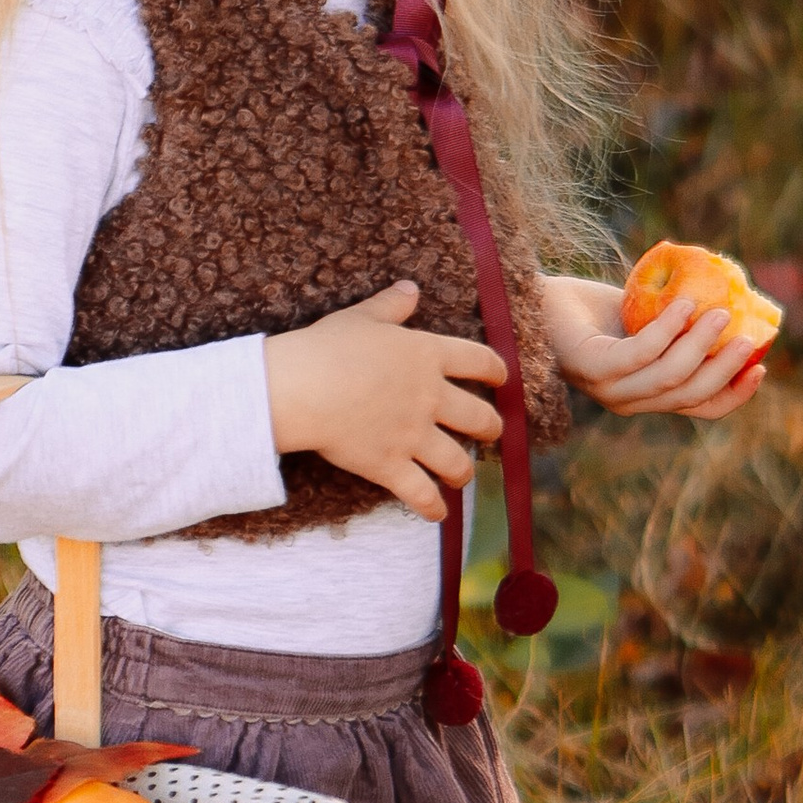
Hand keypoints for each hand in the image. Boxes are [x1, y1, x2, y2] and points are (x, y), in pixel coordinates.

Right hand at [264, 280, 504, 521]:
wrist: (302, 388)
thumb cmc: (327, 347)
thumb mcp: (362, 317)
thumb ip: (391, 305)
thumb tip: (411, 288)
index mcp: (428, 356)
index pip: (480, 361)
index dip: (496, 370)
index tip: (501, 378)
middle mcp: (430, 397)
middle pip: (480, 418)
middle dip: (491, 428)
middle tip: (490, 432)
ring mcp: (413, 435)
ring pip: (458, 462)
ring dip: (464, 471)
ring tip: (462, 475)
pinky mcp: (391, 466)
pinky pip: (422, 494)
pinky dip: (432, 508)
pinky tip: (438, 514)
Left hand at [538, 271, 768, 424]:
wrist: (535, 299)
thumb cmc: (591, 308)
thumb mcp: (645, 318)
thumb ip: (681, 325)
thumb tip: (732, 306)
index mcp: (646, 395)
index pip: (700, 407)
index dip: (735, 394)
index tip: (761, 366)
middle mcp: (628, 401)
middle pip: (690, 394)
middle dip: (726, 367)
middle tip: (749, 334)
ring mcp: (608, 389)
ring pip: (670, 377)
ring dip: (701, 345)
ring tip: (719, 312)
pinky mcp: (592, 368)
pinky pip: (641, 353)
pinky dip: (668, 330)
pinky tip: (684, 304)